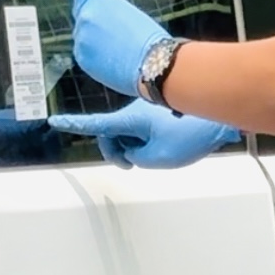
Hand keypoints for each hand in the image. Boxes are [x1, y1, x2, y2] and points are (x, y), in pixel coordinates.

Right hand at [49, 100, 240, 168]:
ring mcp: (148, 110)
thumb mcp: (157, 158)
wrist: (218, 114)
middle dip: (116, 151)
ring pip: (130, 132)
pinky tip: (167, 145)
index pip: (95, 125)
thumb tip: (134, 151)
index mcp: (128, 120)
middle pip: (112, 134)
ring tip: (158, 153)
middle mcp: (135, 111)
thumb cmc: (189, 132)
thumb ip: (137, 157)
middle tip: (130, 164)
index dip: (74, 125)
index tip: (56, 120)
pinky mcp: (161, 112)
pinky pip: (145, 128)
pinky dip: (148, 139)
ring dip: (136, 147)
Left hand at [67, 0, 170, 96]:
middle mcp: (86, 14)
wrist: (152, 62)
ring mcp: (81, 36)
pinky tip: (111, 60)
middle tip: (110, 32)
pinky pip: (82, 53)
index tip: (86, 0)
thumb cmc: (148, 36)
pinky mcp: (80, 56)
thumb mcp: (127, 12)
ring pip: (81, 35)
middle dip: (90, 20)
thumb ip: (106, 10)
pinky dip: (93, 56)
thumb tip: (97, 16)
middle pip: (79, 13)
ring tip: (116, 49)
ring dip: (92, 40)